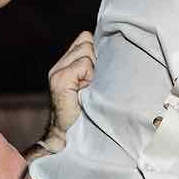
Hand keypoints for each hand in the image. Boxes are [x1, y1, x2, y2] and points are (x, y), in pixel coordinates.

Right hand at [38, 31, 96, 152]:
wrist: (69, 139)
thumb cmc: (89, 116)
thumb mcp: (95, 87)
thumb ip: (98, 68)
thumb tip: (120, 52)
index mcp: (68, 64)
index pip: (86, 38)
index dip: (98, 52)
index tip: (101, 73)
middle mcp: (60, 65)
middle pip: (87, 40)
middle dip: (98, 59)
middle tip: (96, 83)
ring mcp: (58, 71)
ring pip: (87, 49)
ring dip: (95, 68)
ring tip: (92, 88)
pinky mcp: (59, 79)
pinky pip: (84, 64)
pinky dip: (89, 76)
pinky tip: (86, 91)